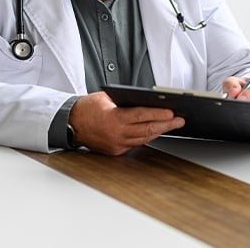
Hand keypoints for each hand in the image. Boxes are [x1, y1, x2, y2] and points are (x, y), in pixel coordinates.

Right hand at [68, 91, 184, 155]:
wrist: (70, 123)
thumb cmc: (88, 108)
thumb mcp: (107, 98)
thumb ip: (126, 101)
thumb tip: (148, 102)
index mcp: (114, 118)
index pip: (142, 116)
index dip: (159, 114)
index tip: (172, 112)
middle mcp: (116, 134)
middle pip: (147, 130)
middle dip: (166, 125)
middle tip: (179, 120)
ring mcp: (116, 145)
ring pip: (144, 138)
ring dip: (159, 131)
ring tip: (172, 125)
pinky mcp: (115, 151)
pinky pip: (136, 144)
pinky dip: (147, 137)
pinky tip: (156, 131)